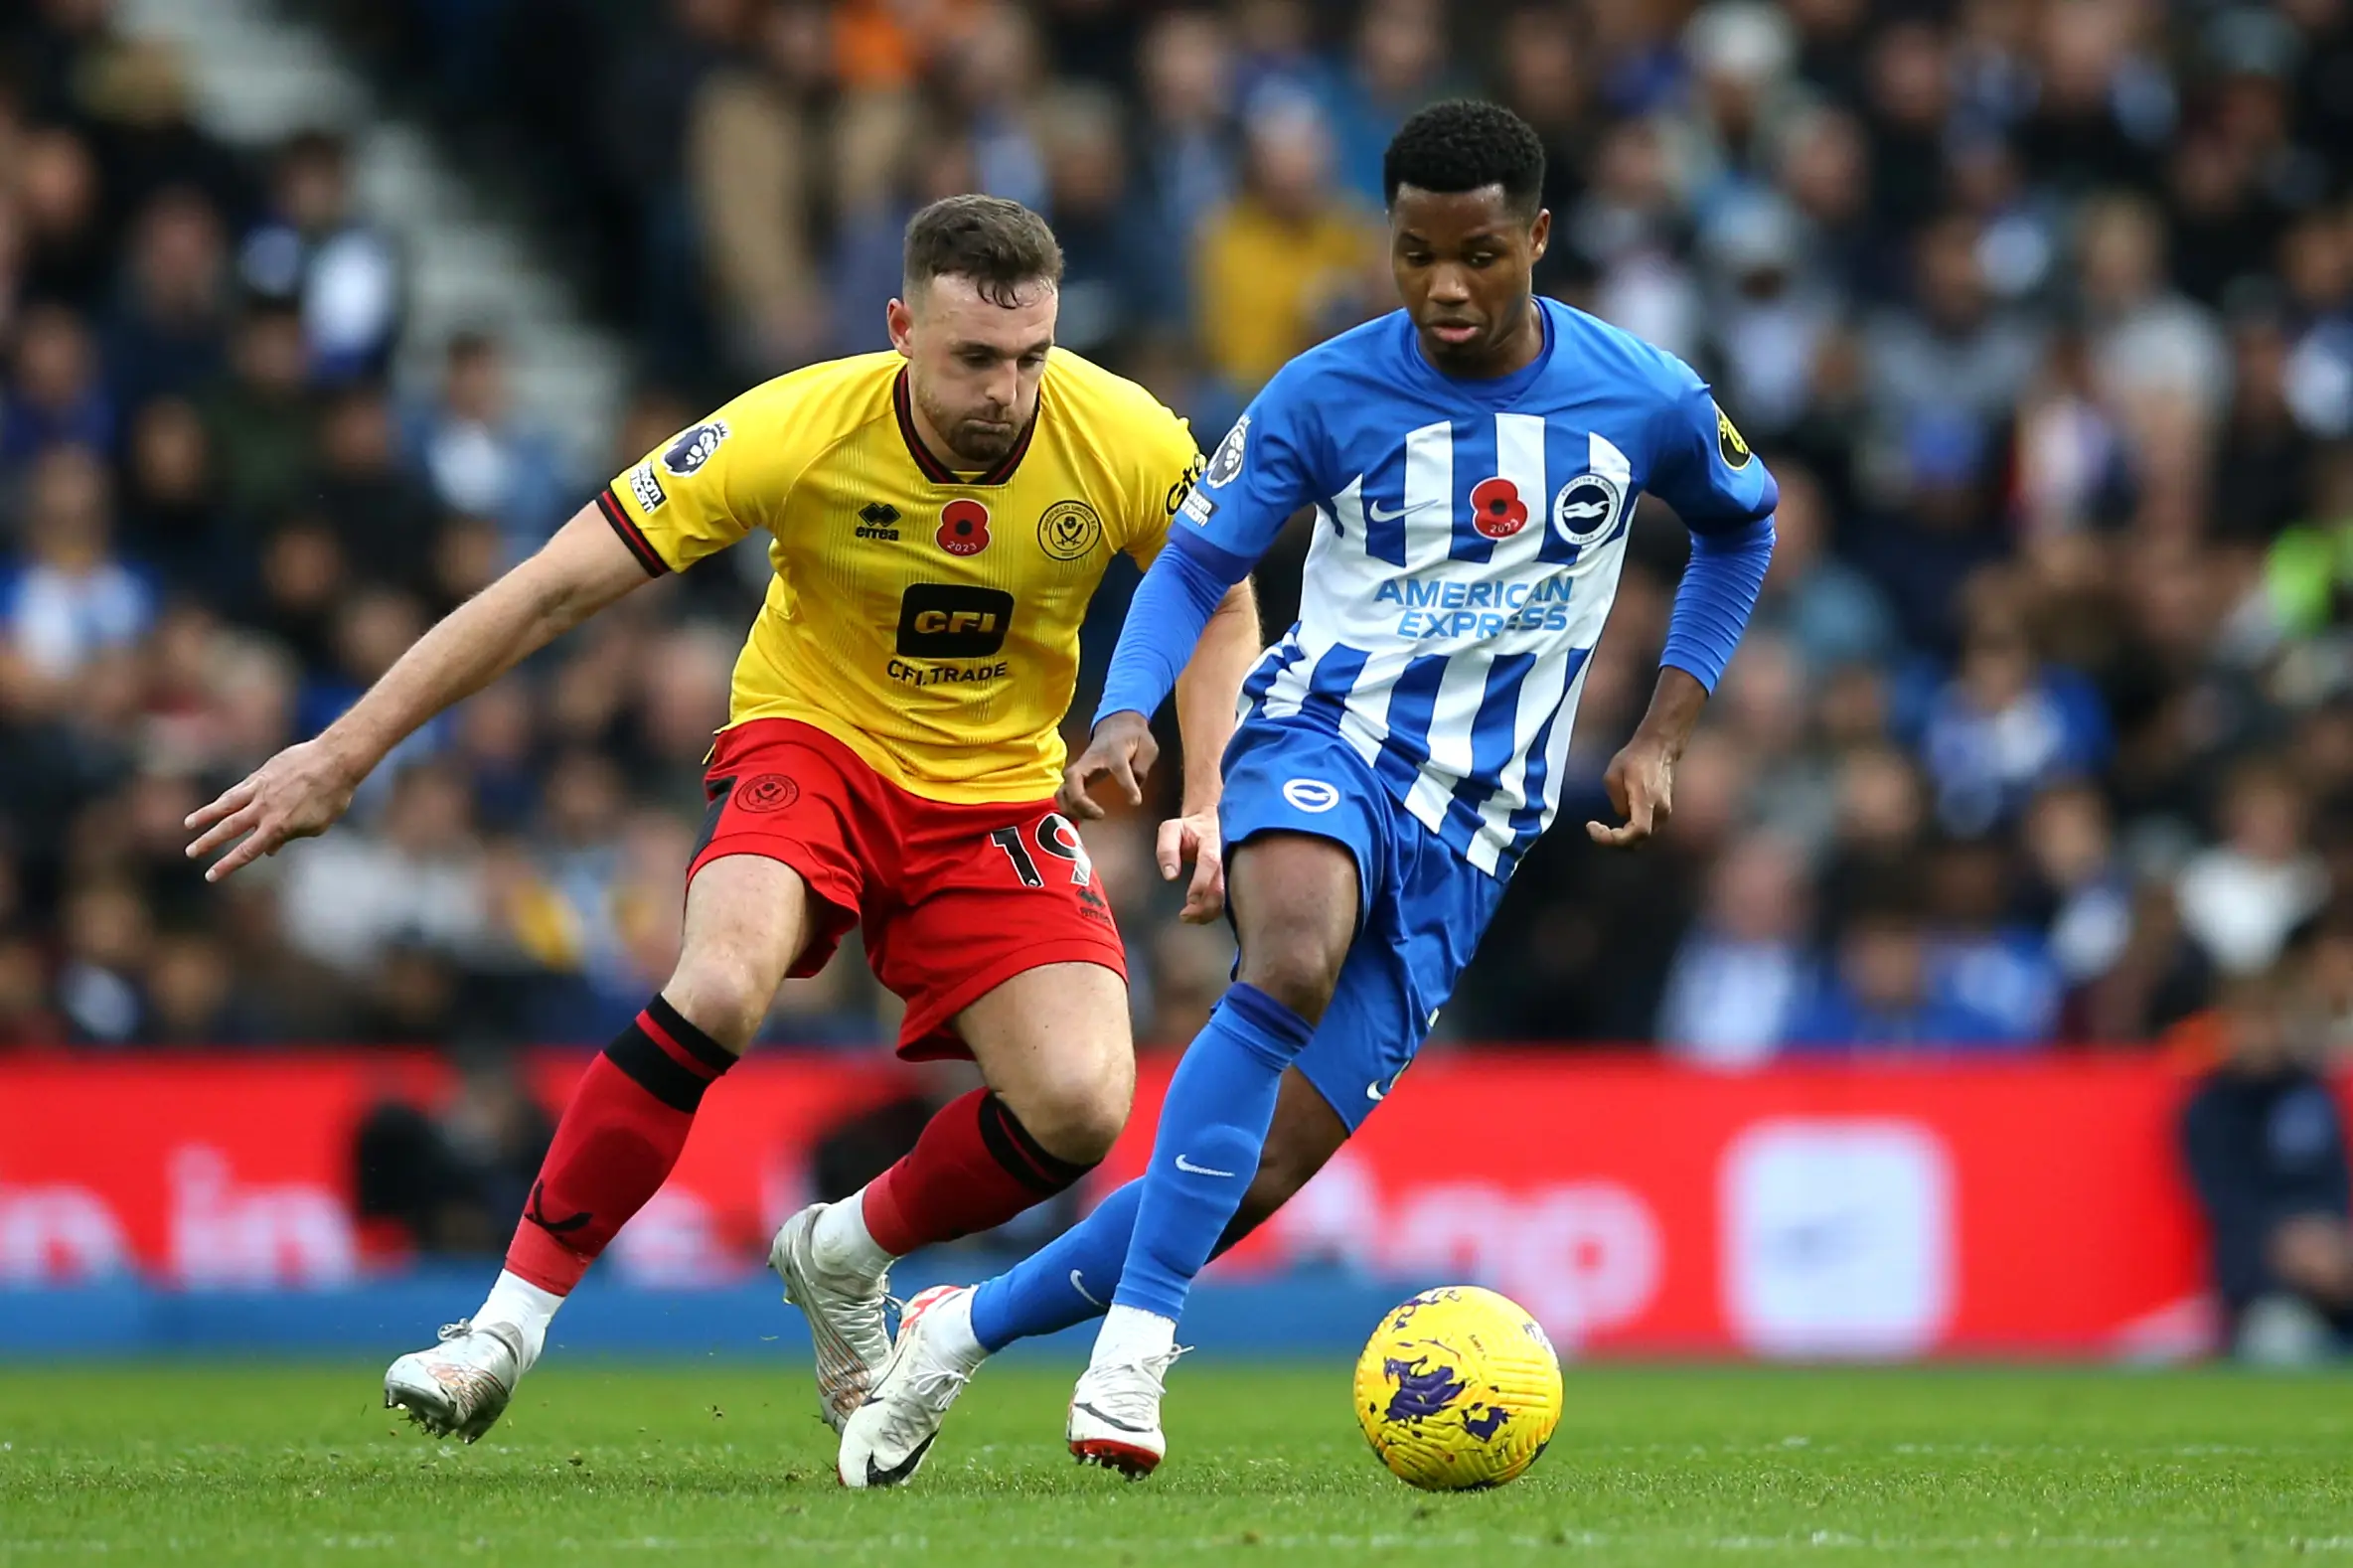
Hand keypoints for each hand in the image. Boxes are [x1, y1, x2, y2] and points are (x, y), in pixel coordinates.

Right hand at [184, 738, 363, 881]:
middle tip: (191, 853)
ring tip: (188, 825)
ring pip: (225, 806)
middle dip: (208, 843)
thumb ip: (289, 837)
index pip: (247, 851)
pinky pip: (237, 790)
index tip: (210, 875)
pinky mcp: (260, 775)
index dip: (227, 865)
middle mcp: (264, 810)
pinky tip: (216, 804)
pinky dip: (224, 799)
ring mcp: (259, 791)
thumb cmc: (332, 796)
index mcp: (278, 827)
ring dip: (205, 816)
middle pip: (229, 829)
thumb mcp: (316, 824)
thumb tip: (270, 850)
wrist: (334, 761)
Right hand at [1058, 710, 1157, 821]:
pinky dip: (1067, 808)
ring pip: (1063, 789)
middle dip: (1080, 802)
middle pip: (1073, 779)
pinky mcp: (1076, 777)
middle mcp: (1090, 759)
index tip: (1135, 801)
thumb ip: (1142, 766)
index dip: (1127, 785)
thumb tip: (1135, 790)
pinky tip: (1081, 817)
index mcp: (1114, 751)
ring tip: (1088, 819)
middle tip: (1099, 815)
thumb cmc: (1133, 737)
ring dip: (1071, 808)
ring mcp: (1080, 768)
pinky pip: (1064, 794)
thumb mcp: (1147, 746)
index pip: (1118, 767)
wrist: (1116, 724)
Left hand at [1157, 810, 1224, 922]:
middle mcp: (1225, 858)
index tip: (1190, 900)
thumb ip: (1167, 850)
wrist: (1209, 822)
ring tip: (1188, 917)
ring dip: (1208, 913)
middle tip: (1185, 915)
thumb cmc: (1188, 828)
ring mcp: (1229, 870)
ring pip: (1225, 897)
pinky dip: (1211, 912)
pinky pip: (1224, 899)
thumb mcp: (1171, 830)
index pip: (1210, 862)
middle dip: (1205, 906)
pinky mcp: (1228, 880)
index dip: (1202, 882)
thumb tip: (1170, 875)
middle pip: (1221, 885)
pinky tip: (1197, 915)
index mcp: (1211, 842)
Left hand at [1586, 733, 1676, 848]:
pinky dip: (1630, 833)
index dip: (1614, 839)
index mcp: (1647, 800)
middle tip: (1596, 831)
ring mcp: (1664, 813)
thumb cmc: (1636, 758)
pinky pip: (1646, 830)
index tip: (1594, 829)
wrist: (1659, 747)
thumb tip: (1621, 815)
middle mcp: (1660, 811)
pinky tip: (1618, 824)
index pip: (1637, 832)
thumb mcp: (1613, 775)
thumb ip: (1616, 800)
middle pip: (1639, 841)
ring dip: (1623, 838)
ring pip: (1642, 838)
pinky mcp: (1663, 812)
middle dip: (1615, 842)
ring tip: (1603, 828)